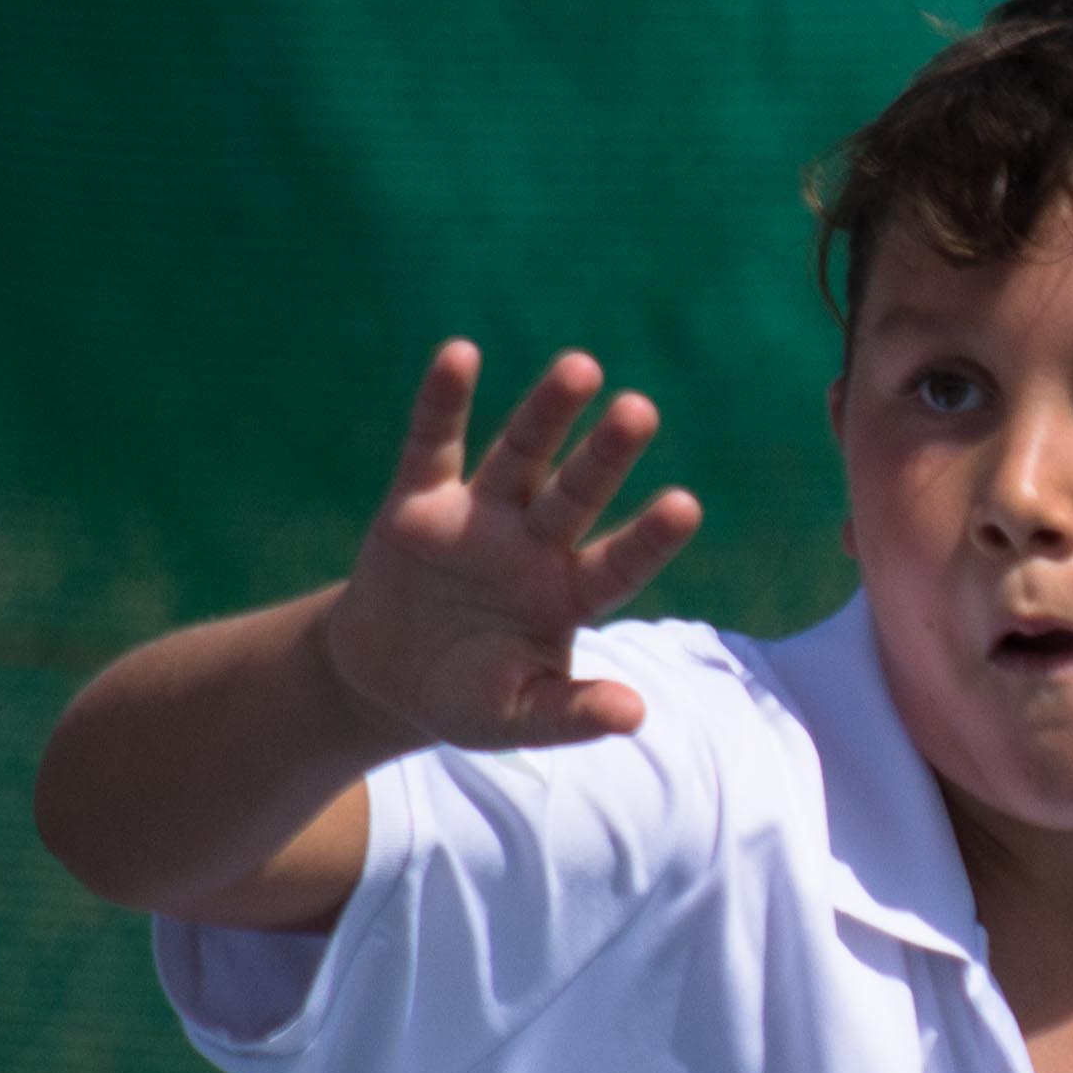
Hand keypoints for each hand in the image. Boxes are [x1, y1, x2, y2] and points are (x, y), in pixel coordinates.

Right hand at [325, 342, 701, 750]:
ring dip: (547, 413)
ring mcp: (480, 515)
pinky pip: (433, 444)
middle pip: (577, 492)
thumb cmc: (468, 699)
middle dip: (605, 454)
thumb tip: (637, 715)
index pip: (619, 563)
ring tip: (581, 368)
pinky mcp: (419, 501)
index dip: (649, 538)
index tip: (686, 506)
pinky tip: (459, 354)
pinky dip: (443, 401)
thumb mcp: (518, 718)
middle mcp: (534, 543)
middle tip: (640, 410)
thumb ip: (571, 714)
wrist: (386, 679)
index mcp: (568, 594)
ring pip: (521, 455)